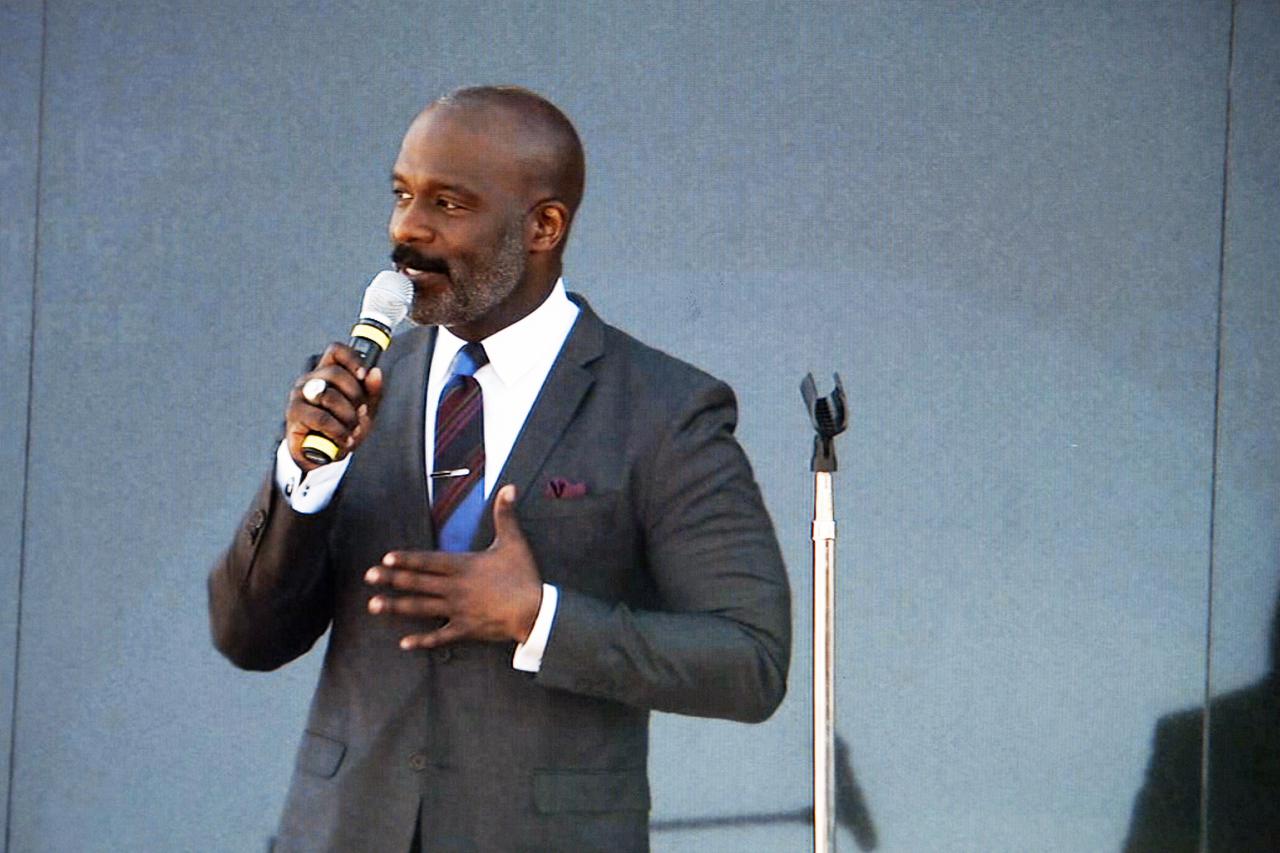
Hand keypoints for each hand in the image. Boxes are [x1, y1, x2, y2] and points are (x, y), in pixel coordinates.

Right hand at [285, 342, 383, 470]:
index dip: (352, 358)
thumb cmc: (343, 428)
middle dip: (355, 395)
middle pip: (334, 372)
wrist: (324, 457)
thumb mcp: (364, 411)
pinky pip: (321, 418)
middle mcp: (311, 380)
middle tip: (361, 412)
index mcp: (327, 373)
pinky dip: (338, 431)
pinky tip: (344, 439)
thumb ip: (372, 392)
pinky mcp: (294, 415)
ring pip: (328, 395)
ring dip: (348, 416)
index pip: (336, 351)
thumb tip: (376, 372)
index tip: (364, 375)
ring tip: (352, 430)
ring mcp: (300, 396)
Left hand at [364, 486, 543, 648]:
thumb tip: (509, 486)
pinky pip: (439, 636)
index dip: (406, 559)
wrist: (535, 611)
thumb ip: (506, 514)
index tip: (385, 558)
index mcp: (463, 566)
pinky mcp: (465, 629)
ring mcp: (457, 610)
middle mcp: (455, 588)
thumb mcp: (514, 541)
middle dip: (391, 579)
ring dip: (396, 607)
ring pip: (421, 608)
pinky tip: (404, 643)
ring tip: (374, 605)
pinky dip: (422, 640)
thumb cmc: (524, 575)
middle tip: (368, 577)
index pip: (428, 561)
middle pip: (417, 582)